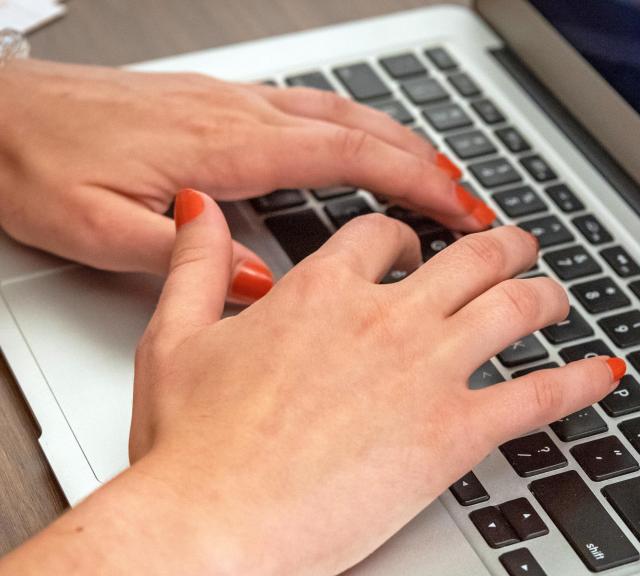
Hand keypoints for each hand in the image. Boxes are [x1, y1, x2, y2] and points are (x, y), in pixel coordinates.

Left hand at [0, 59, 491, 303]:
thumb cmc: (35, 165)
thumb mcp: (99, 230)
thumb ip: (184, 260)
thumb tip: (263, 282)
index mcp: (221, 147)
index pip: (345, 156)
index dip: (414, 183)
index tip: (460, 209)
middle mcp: (235, 115)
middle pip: (358, 127)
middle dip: (425, 163)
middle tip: (471, 201)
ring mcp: (229, 105)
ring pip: (338, 113)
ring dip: (397, 143)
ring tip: (439, 178)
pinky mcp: (216, 107)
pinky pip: (308, 111)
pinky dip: (355, 131)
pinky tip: (364, 150)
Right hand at [130, 190, 622, 575]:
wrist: (213, 521)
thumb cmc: (190, 445)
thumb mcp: (175, 337)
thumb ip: (196, 265)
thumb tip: (201, 211)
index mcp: (321, 292)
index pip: (383, 236)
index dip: (404, 236)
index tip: (412, 247)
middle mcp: (385, 318)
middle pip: (467, 259)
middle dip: (499, 247)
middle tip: (515, 248)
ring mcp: (426, 371)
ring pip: (512, 309)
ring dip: (544, 294)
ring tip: (558, 296)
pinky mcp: (453, 432)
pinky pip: (538, 394)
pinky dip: (578, 381)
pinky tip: (605, 373)